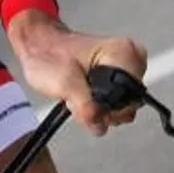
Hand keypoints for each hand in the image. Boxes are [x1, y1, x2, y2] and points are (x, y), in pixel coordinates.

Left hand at [7, 9, 147, 135]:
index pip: (130, 99)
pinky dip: (95, 108)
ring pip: (119, 112)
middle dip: (99, 110)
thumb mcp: (64, 82)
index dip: (106, 107)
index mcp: (126, 54)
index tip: (86, 97)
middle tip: (78, 94)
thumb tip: (100, 125)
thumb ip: (85, 106)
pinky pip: (112, 109)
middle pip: (127, 108)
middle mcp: (133, 62)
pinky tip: (82, 95)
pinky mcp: (118, 83)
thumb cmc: (49, 56)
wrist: (40, 47)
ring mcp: (127, 73)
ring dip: (95, 110)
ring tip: (78, 92)